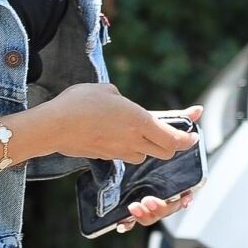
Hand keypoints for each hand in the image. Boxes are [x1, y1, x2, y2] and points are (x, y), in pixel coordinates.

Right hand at [44, 86, 202, 165]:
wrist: (54, 126)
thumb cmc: (79, 103)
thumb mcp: (106, 90)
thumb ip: (121, 100)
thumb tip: (121, 105)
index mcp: (139, 120)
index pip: (173, 139)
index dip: (187, 140)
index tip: (194, 137)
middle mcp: (133, 140)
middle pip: (164, 152)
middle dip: (171, 145)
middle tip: (171, 135)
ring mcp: (119, 151)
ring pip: (143, 156)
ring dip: (146, 147)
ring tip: (138, 133)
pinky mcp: (105, 156)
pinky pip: (124, 155)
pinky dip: (126, 148)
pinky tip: (113, 136)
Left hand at [114, 101, 202, 233]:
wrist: (100, 137)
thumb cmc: (133, 133)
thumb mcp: (151, 125)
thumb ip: (175, 121)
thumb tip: (198, 110)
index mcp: (172, 176)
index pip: (184, 191)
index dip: (186, 197)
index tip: (185, 199)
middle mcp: (161, 190)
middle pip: (168, 207)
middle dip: (162, 207)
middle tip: (149, 201)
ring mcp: (145, 197)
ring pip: (152, 215)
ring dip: (146, 215)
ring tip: (134, 207)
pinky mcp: (129, 202)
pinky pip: (132, 220)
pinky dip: (129, 222)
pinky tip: (123, 223)